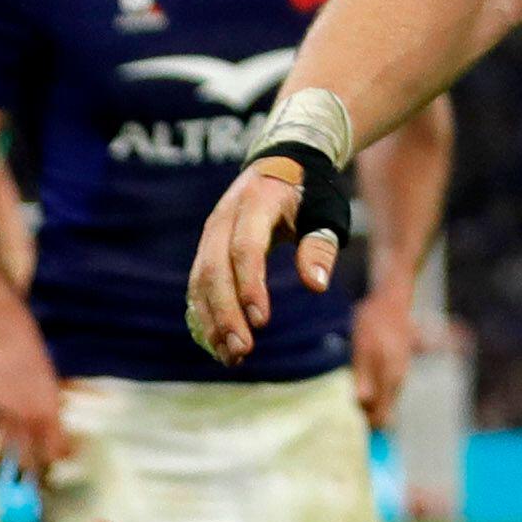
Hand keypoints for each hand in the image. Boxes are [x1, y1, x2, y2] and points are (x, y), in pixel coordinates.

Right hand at [0, 316, 70, 481]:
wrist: (10, 343)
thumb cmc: (39, 363)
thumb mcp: (61, 383)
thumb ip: (70, 403)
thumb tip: (98, 411)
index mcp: (52, 412)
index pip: (57, 451)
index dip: (59, 464)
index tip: (60, 470)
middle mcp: (29, 419)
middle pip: (31, 462)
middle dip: (34, 481)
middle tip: (36, 491)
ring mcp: (4, 417)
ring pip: (3, 459)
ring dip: (6, 476)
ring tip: (9, 484)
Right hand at [187, 163, 336, 366]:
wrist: (280, 164)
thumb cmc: (309, 192)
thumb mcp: (324, 212)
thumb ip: (320, 246)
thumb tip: (316, 285)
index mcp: (254, 204)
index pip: (245, 249)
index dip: (250, 285)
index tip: (261, 321)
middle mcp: (222, 220)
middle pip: (214, 271)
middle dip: (225, 314)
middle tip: (241, 350)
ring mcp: (209, 235)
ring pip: (200, 282)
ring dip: (212, 321)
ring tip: (230, 357)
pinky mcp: (206, 250)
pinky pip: (198, 286)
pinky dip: (206, 315)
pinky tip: (218, 344)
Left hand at [350, 287, 420, 430]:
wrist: (391, 301)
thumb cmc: (374, 322)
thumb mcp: (363, 347)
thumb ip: (363, 375)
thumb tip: (362, 402)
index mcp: (391, 378)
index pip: (381, 416)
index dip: (364, 424)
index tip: (346, 422)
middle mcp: (398, 380)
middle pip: (383, 412)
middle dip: (364, 416)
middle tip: (342, 411)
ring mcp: (399, 374)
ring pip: (384, 402)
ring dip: (367, 405)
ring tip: (347, 398)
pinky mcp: (396, 368)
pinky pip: (384, 391)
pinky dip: (372, 394)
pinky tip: (358, 386)